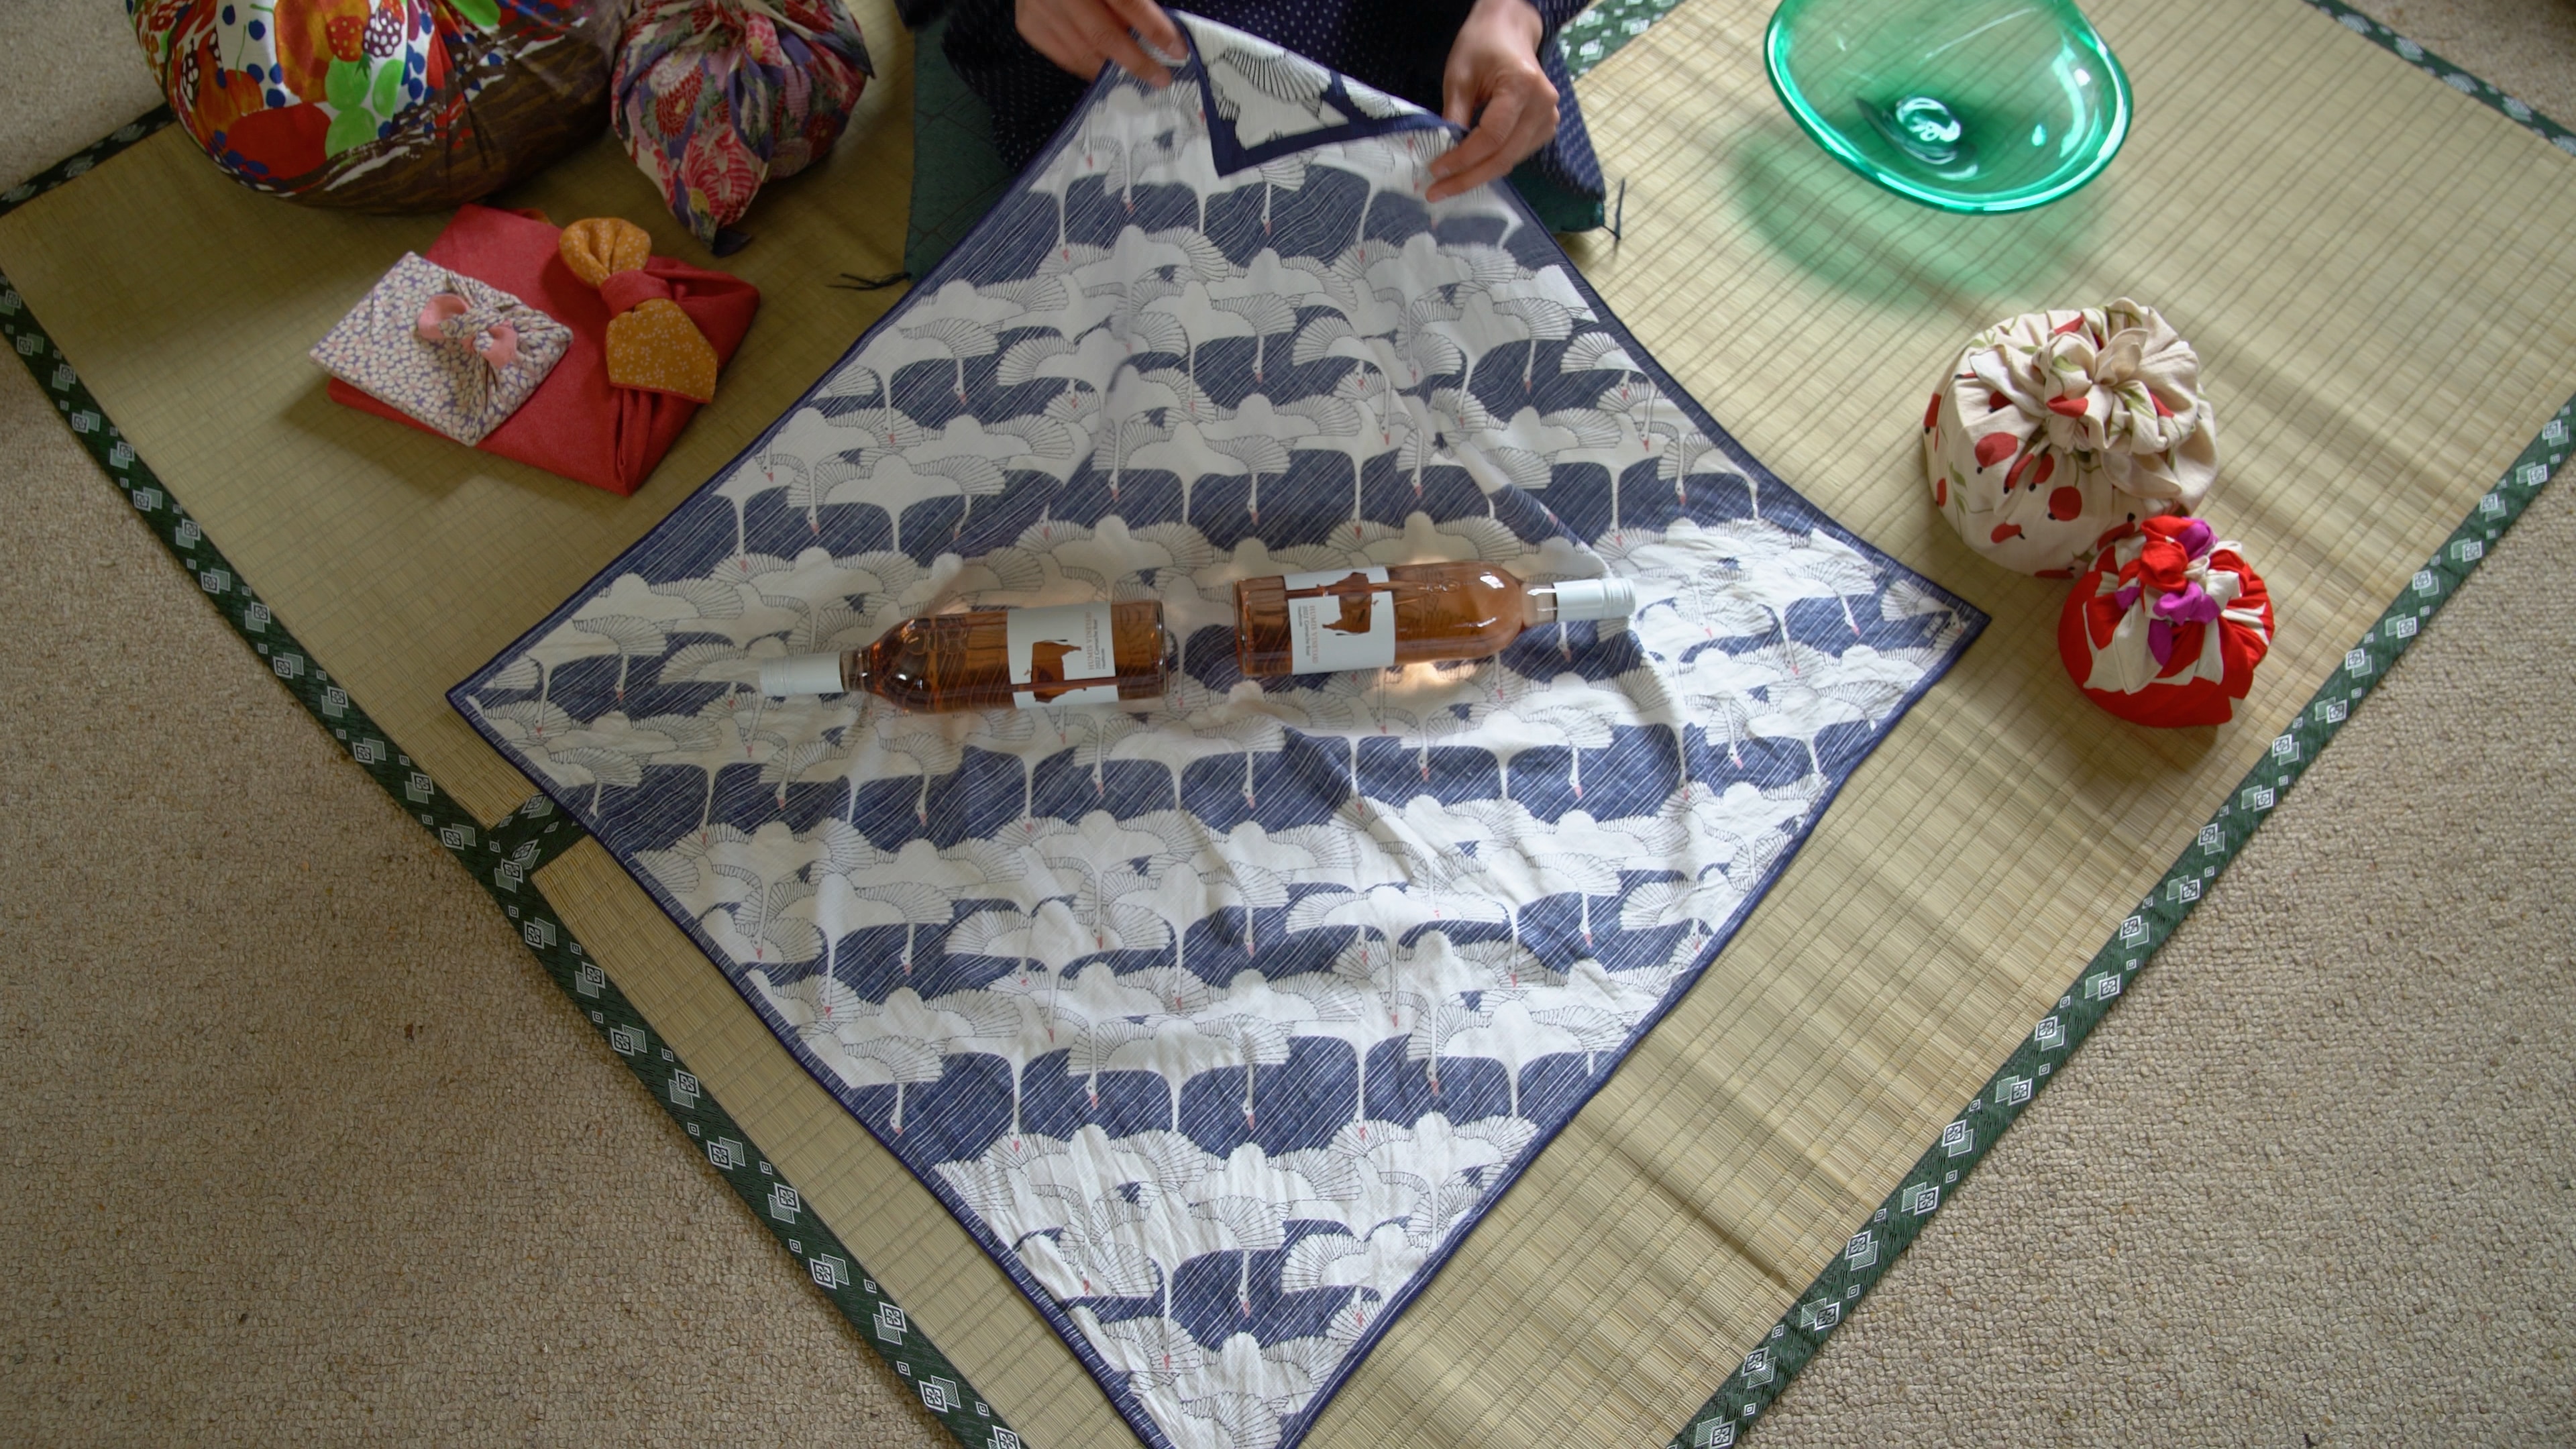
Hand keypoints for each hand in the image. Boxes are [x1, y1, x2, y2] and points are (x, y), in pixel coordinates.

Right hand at [1016, 0, 1183, 87]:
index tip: (1178, 51)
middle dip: (1137, 62)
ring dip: (1114, 71)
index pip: (1128, 3)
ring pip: (1083, 52)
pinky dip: (1088, 68)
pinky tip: (1105, 73)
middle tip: (1161, 78)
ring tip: (1138, 80)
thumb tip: (1158, 32)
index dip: (1155, 29)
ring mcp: (1040, 9)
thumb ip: (1132, 1)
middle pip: (1104, 35)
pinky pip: (1064, 57)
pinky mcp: (1028, 24)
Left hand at [1427, 0, 1559, 201]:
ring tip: (1448, 184)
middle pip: (1504, 156)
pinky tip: (1469, 169)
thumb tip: (1443, 154)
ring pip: (1510, 160)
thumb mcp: (1459, 76)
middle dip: (1468, 177)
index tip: (1435, 171)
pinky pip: (1516, 154)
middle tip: (1437, 192)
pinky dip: (1491, 164)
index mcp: (1522, 85)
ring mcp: (1549, 117)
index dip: (1463, 159)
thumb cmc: (1482, 46)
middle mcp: (1543, 105)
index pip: (1492, 136)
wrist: (1510, 31)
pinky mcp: (1546, 126)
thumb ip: (1454, 116)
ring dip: (1479, 174)